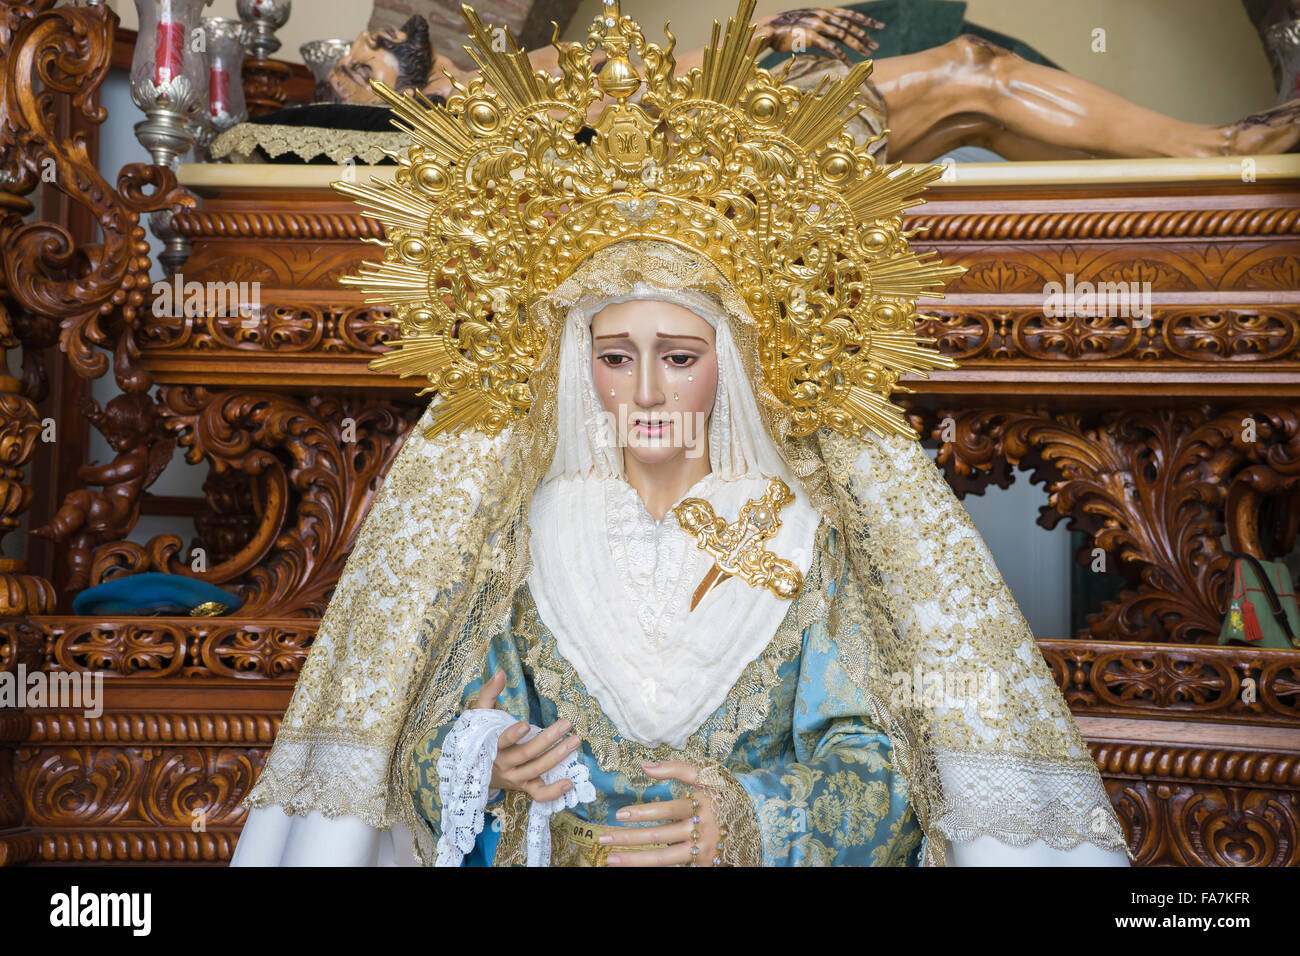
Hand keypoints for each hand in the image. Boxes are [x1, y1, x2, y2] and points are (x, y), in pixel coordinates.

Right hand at [472, 669, 579, 801]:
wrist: (474, 773)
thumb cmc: (481, 738)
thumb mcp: (480, 716)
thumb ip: (489, 693)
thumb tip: (501, 672)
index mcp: (491, 747)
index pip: (501, 742)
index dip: (512, 736)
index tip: (525, 724)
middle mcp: (503, 765)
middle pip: (526, 754)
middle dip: (547, 740)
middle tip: (567, 724)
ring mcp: (514, 778)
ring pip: (536, 770)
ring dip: (557, 757)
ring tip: (575, 741)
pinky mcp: (523, 788)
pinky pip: (539, 794)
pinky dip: (553, 791)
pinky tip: (570, 782)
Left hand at [601, 760, 719, 866]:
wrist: (755, 823)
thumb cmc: (723, 796)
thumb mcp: (705, 777)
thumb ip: (676, 768)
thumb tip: (643, 765)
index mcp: (702, 806)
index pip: (667, 810)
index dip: (643, 812)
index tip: (619, 814)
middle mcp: (701, 831)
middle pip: (660, 837)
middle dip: (629, 838)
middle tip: (604, 838)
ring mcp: (702, 852)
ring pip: (664, 858)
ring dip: (635, 859)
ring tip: (611, 859)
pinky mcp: (704, 865)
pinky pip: (674, 868)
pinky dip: (653, 869)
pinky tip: (634, 867)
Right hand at [752, 7, 883, 61]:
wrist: (769, 30)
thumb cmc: (785, 28)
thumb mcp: (805, 21)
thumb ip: (818, 24)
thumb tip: (828, 31)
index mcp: (822, 11)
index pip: (849, 15)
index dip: (865, 21)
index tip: (878, 27)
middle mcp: (822, 16)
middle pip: (849, 26)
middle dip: (865, 35)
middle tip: (876, 45)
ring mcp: (817, 26)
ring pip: (843, 35)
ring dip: (857, 45)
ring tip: (868, 54)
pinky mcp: (811, 37)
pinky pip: (831, 47)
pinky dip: (842, 56)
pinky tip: (849, 63)